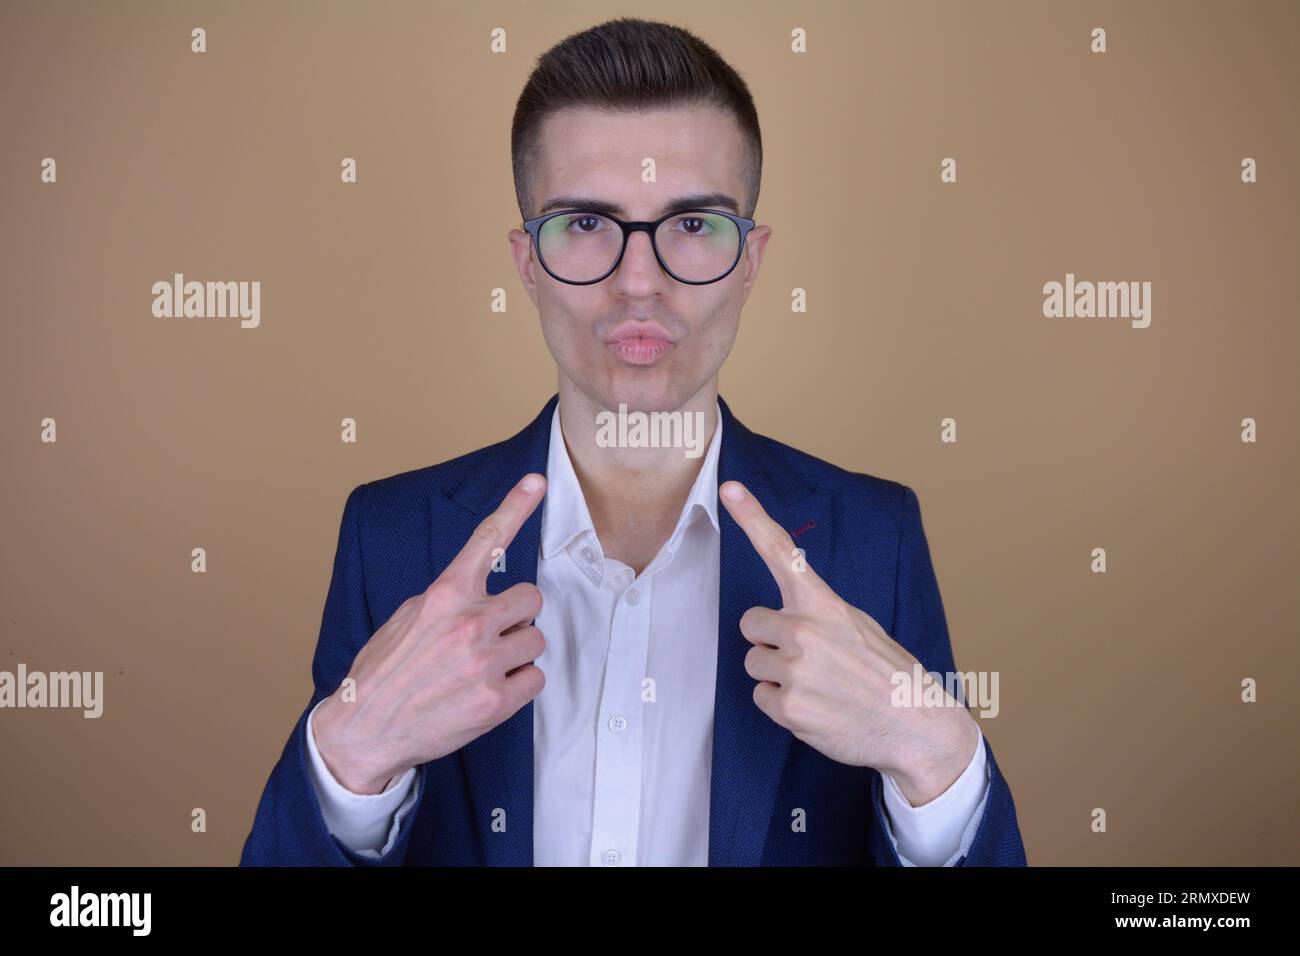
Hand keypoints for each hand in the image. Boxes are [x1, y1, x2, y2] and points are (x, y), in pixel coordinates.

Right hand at [312, 473, 548, 793]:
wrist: (364, 731)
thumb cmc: (384, 673)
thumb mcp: (406, 618)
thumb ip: (447, 599)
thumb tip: (480, 593)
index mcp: (444, 596)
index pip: (487, 541)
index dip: (516, 507)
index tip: (538, 481)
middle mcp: (468, 622)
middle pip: (530, 599)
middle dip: (516, 616)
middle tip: (491, 634)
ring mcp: (484, 662)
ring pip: (536, 641)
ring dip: (517, 652)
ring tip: (482, 667)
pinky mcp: (496, 701)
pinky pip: (535, 678)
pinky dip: (519, 685)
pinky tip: (488, 691)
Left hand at [719, 480, 979, 806]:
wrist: (917, 727)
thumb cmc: (889, 674)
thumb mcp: (860, 626)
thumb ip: (819, 613)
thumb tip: (784, 615)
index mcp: (824, 604)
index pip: (782, 551)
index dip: (752, 517)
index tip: (729, 487)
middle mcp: (805, 631)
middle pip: (751, 623)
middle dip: (770, 639)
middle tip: (808, 658)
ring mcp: (795, 669)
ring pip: (754, 662)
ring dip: (777, 674)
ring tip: (819, 686)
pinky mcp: (789, 706)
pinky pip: (761, 696)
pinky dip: (782, 705)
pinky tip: (817, 708)